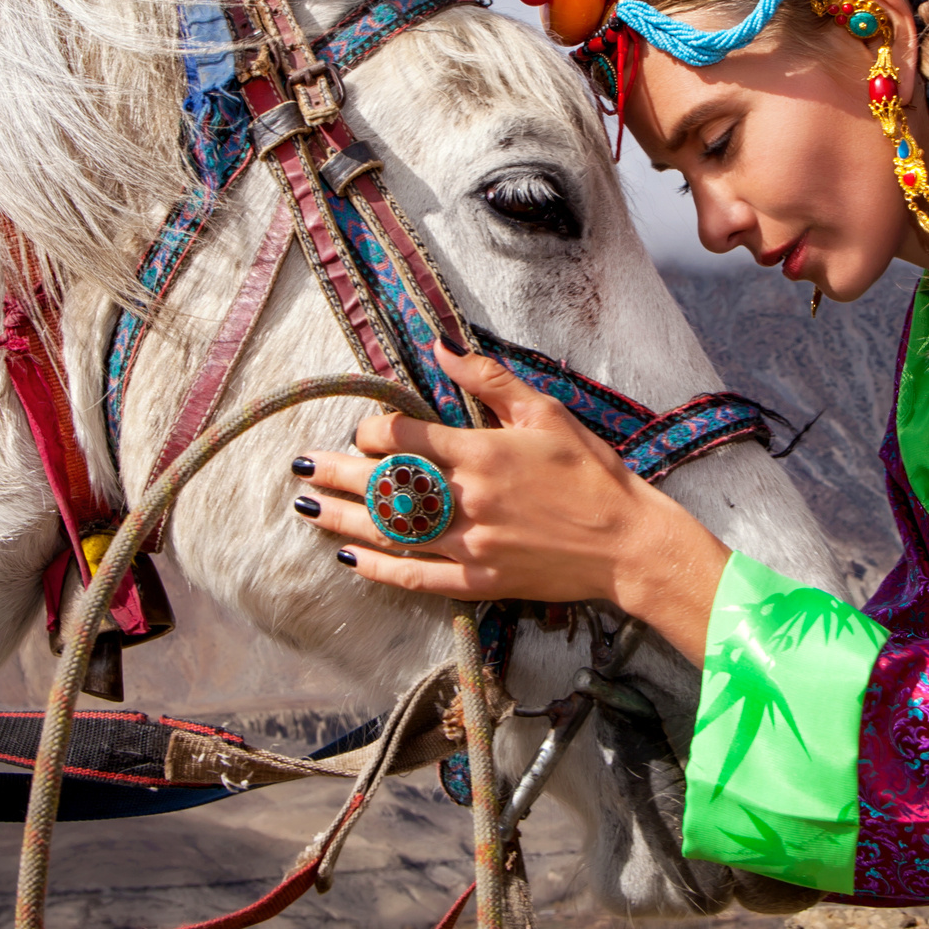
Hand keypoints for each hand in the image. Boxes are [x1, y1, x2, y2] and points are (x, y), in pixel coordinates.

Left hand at [289, 343, 730, 663]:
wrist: (627, 541)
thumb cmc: (591, 471)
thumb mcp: (545, 412)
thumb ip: (488, 378)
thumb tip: (440, 346)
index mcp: (480, 453)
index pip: (404, 438)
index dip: (373, 431)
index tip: (363, 431)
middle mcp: (467, 500)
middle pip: (385, 486)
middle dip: (337, 475)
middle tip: (300, 469)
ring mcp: (471, 546)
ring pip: (391, 532)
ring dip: (345, 520)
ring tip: (308, 510)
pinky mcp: (481, 582)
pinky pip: (419, 577)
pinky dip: (381, 569)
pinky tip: (353, 559)